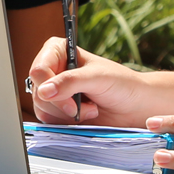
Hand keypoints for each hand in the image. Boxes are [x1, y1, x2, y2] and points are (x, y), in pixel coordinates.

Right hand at [27, 38, 152, 125]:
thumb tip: (44, 91)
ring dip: (67, 114)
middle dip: (62, 104)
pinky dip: (66, 122)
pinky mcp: (57, 109)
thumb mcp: (97, 78)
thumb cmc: (121, 84)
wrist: (135, 106)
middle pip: (39, 92)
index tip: (71, 101)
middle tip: (84, 107)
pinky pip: (48, 119)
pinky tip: (84, 116)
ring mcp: (53, 90)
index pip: (38, 70)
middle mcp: (52, 69)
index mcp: (58, 51)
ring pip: (41, 107)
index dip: (50, 87)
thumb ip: (70, 82)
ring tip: (90, 109)